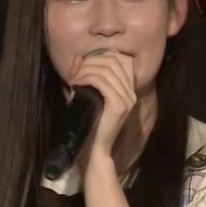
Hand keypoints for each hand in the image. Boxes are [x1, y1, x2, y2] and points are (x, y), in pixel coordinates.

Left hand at [68, 49, 136, 169]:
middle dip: (91, 61)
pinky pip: (102, 82)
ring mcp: (127, 99)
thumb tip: (78, 59)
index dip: (100, 56)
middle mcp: (131, 93)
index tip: (83, 64)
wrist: (94, 150)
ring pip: (106, 70)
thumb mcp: (89, 96)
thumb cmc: (90, 124)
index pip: (120, 60)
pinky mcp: (119, 106)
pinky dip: (86, 78)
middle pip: (113, 61)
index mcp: (128, 90)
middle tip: (75, 72)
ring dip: (86, 70)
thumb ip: (86, 78)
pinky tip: (76, 84)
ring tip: (74, 79)